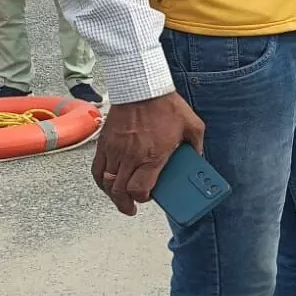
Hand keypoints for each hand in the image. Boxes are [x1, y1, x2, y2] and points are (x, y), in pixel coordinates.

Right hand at [92, 92, 204, 215]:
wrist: (141, 87)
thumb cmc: (167, 105)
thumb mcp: (192, 126)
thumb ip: (197, 146)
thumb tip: (197, 157)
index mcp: (152, 156)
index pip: (139, 189)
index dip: (142, 198)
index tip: (148, 197)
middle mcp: (130, 156)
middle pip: (119, 190)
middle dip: (125, 203)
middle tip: (131, 207)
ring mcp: (115, 150)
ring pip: (106, 182)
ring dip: (111, 194)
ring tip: (119, 199)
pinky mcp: (104, 143)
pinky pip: (97, 168)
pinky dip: (100, 179)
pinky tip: (106, 183)